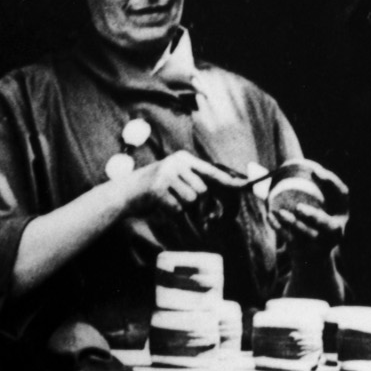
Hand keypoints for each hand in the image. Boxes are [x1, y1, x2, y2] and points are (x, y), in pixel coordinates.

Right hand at [124, 150, 242, 228]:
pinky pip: (177, 208)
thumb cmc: (154, 190)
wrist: (124, 194)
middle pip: (202, 190)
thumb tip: (220, 197)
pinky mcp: (157, 189)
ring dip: (182, 206)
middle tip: (181, 203)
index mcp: (183, 159)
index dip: (229, 181)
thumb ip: (195, 183)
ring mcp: (166, 174)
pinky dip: (171, 212)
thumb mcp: (174, 179)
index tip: (246, 185)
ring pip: (191, 199)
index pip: (211, 171)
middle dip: (197, 203)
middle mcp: (176, 162)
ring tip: (167, 200)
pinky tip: (159, 204)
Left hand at [265, 157, 351, 245]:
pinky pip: (293, 241)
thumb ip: (305, 188)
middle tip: (298, 207)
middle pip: (328, 225)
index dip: (331, 182)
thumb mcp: (318, 206)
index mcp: (341, 213)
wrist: (312, 257)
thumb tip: (278, 165)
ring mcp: (322, 244)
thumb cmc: (313, 222)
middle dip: (314, 217)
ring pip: (308, 235)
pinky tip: (270, 217)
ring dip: (293, 224)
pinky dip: (280, 229)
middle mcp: (336, 230)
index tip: (314, 171)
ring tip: (278, 212)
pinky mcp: (307, 253)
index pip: (342, 194)